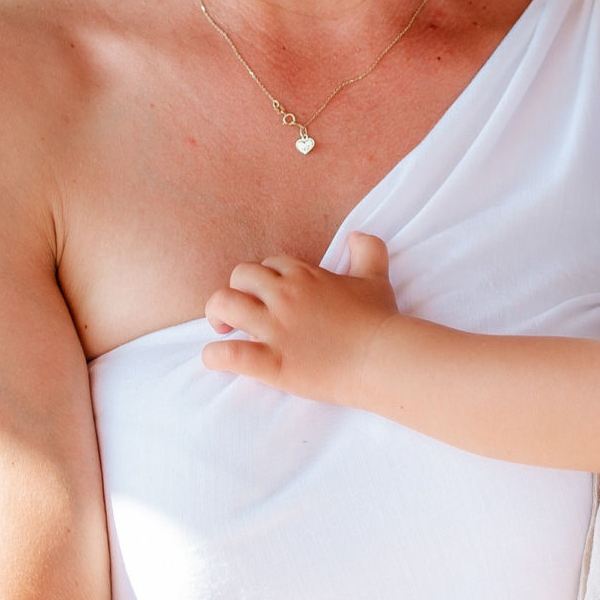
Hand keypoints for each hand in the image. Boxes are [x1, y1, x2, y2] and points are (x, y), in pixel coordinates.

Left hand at [199, 233, 403, 405]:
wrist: (383, 359)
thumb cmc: (379, 320)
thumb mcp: (376, 277)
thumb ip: (368, 251)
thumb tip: (356, 236)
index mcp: (305, 276)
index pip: (269, 264)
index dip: (267, 278)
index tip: (271, 295)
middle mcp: (285, 296)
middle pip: (240, 276)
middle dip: (237, 290)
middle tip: (241, 311)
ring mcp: (275, 329)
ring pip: (224, 304)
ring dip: (217, 314)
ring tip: (223, 329)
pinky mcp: (272, 362)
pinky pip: (229, 354)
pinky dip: (215, 356)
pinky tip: (217, 358)